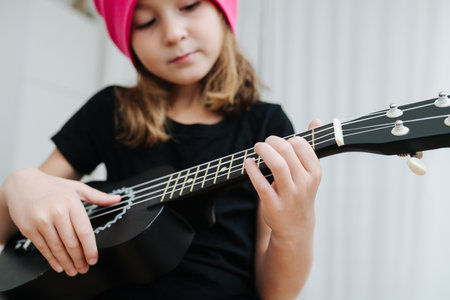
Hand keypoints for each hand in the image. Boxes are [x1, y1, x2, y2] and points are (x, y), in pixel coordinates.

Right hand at [3, 168, 119, 275]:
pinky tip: (59, 266)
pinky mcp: (28, 228)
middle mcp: (56, 212)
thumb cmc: (52, 186)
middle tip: (84, 268)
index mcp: (71, 202)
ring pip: (57, 248)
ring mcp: (41, 221)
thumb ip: (97, 196)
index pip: (84, 231)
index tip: (94, 259)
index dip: (90, 248)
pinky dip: (52, 259)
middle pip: (71, 243)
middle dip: (79, 259)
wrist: (22, 183)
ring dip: (67, 262)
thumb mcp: (77, 187)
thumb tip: (117, 199)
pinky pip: (43, 248)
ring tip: (73, 270)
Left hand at [245, 120, 321, 241]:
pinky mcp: (274, 205)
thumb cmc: (301, 192)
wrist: (296, 227)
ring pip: (277, 166)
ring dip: (264, 151)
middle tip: (265, 142)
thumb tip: (316, 121)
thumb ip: (311, 146)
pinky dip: (253, 170)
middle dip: (273, 141)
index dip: (288, 139)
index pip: (302, 146)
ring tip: (257, 147)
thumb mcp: (310, 172)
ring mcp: (290, 195)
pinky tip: (248, 162)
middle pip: (288, 152)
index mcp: (314, 172)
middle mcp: (304, 183)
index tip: (280, 142)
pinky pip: (262, 184)